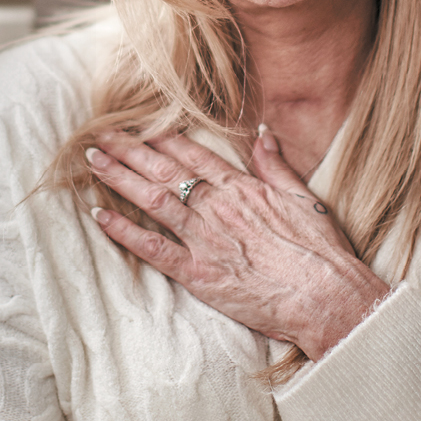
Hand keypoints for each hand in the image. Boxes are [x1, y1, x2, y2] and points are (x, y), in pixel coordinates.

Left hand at [85, 128, 389, 360]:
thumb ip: (275, 164)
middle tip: (99, 133)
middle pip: (163, 169)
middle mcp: (216, 206)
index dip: (159, 137)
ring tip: (93, 160)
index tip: (135, 123)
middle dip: (128, 149)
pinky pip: (154, 249)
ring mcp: (204, 238)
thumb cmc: (321, 251)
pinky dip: (124, 232)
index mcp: (240, 187)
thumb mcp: (302, 197)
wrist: (328, 297)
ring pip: (152, 199)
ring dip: (119, 178)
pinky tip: (100, 216)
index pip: (190, 153)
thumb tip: (262, 132)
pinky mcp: (198, 273)